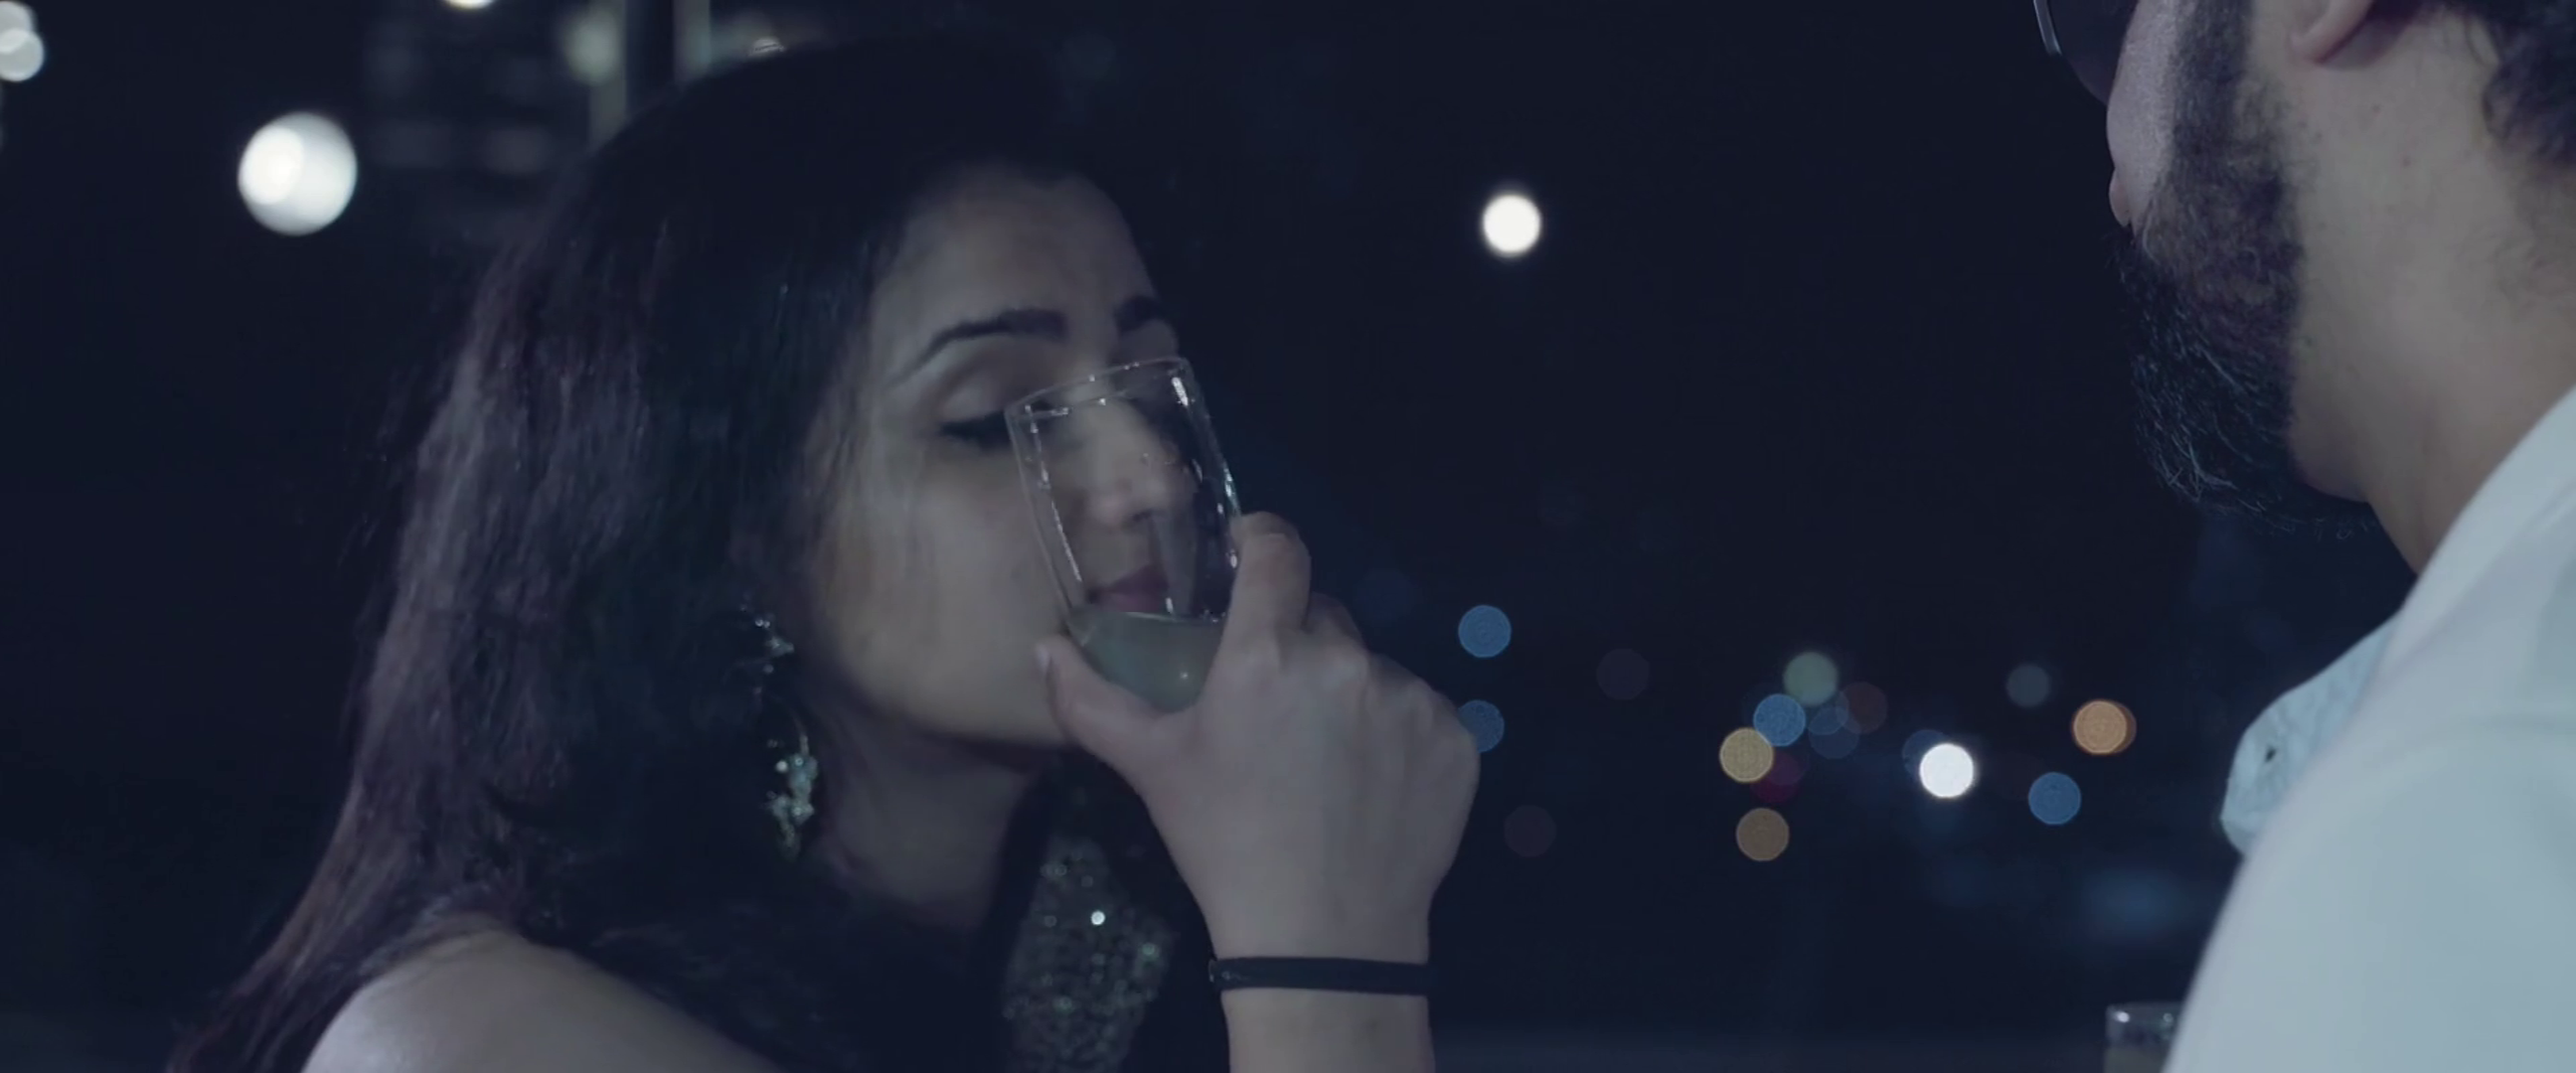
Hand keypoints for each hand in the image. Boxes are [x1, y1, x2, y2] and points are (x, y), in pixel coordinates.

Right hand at [1036, 513, 1479, 961]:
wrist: (1323, 939)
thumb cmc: (1225, 844)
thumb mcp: (1152, 769)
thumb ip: (1091, 700)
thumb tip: (1044, 647)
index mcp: (1268, 654)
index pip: (1277, 550)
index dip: (1261, 541)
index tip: (1251, 556)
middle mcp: (1346, 661)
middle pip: (1322, 617)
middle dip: (1297, 645)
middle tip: (1275, 707)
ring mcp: (1410, 699)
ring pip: (1372, 669)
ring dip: (1348, 694)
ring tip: (1323, 762)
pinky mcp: (1456, 738)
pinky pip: (1421, 713)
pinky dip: (1397, 736)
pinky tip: (1370, 785)